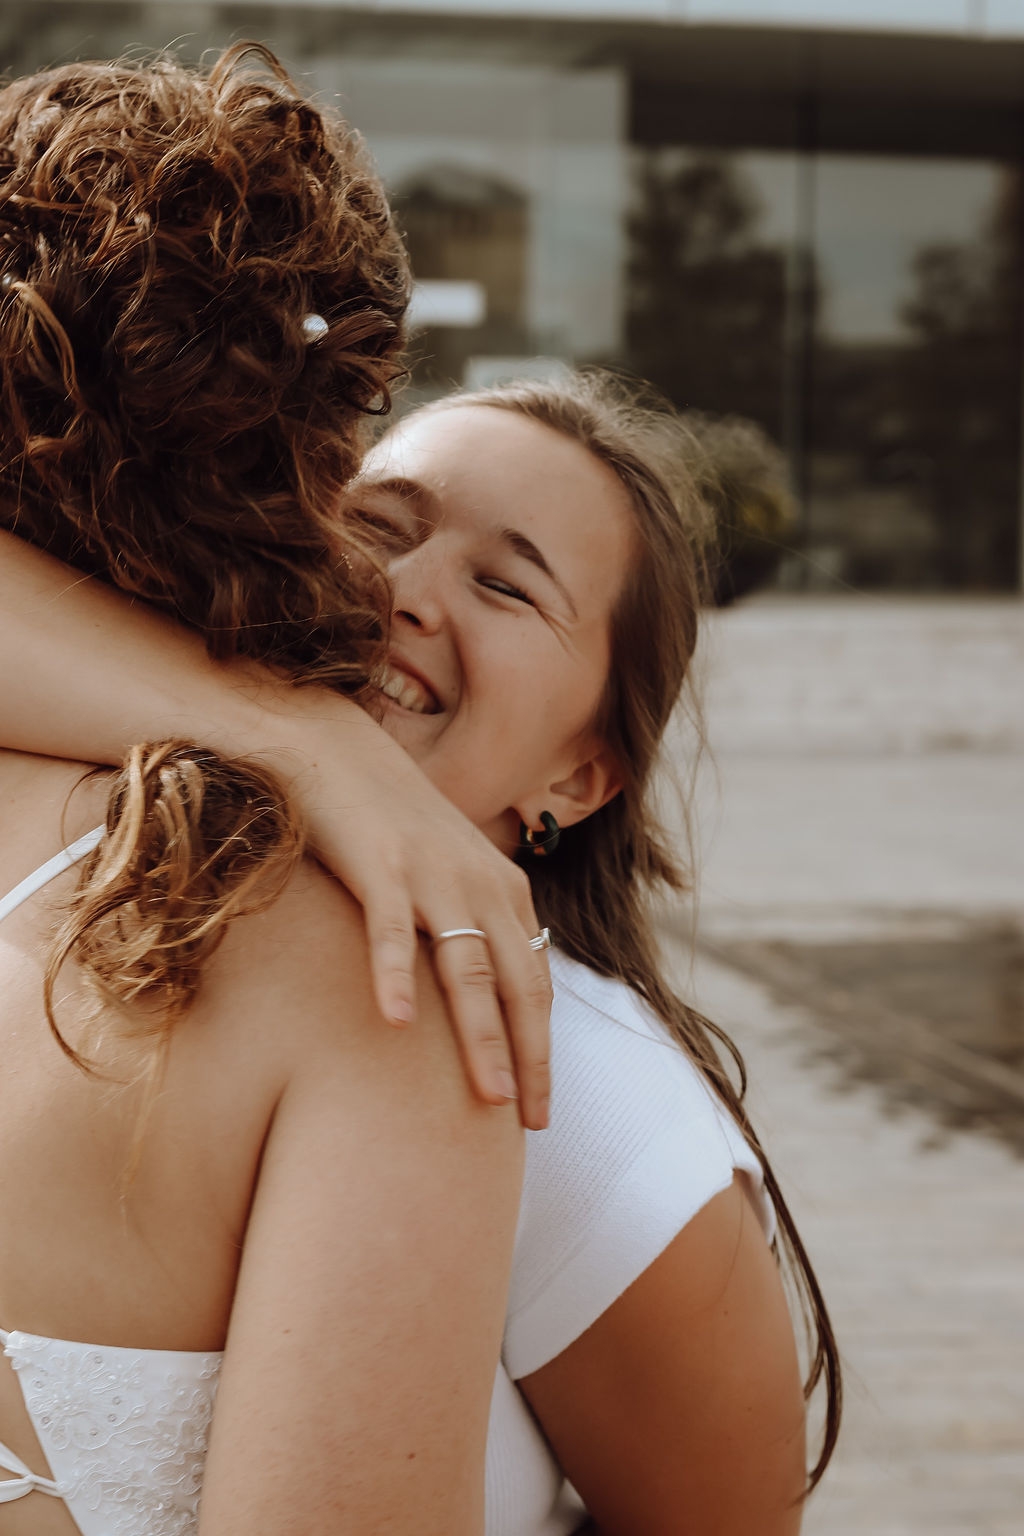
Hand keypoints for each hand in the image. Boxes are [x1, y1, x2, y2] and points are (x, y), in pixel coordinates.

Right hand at [0, 531, 551, 1128]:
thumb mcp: (445, 875)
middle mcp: (482, 885)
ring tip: (488, 1099)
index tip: (540, 1108)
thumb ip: (469, 926)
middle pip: (516, 986)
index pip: (535, 984)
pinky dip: (396, 975)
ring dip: (480, 1036)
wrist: (335, 750)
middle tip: (531, 1124)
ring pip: (466, 969)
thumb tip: (478, 998)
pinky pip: (391, 931)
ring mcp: (433, 876)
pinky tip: (398, 1023)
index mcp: (504, 892)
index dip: (541, 1048)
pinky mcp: (381, 866)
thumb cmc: (387, 822)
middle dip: (528, 1059)